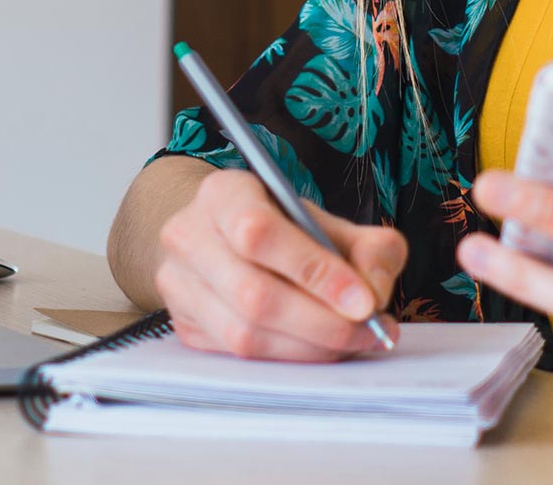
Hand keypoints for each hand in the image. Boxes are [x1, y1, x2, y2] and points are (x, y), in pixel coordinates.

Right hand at [154, 166, 407, 360]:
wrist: (227, 239)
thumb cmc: (283, 229)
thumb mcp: (331, 221)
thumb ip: (369, 249)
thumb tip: (374, 296)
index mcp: (223, 194)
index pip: (259, 232)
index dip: (314, 271)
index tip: (364, 301)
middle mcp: (189, 236)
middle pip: (252, 293)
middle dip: (322, 322)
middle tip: (370, 330)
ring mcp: (179, 286)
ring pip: (244, 334)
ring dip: (310, 347)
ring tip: (353, 340)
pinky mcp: (184, 326)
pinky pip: (240, 356)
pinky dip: (290, 358)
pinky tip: (320, 347)